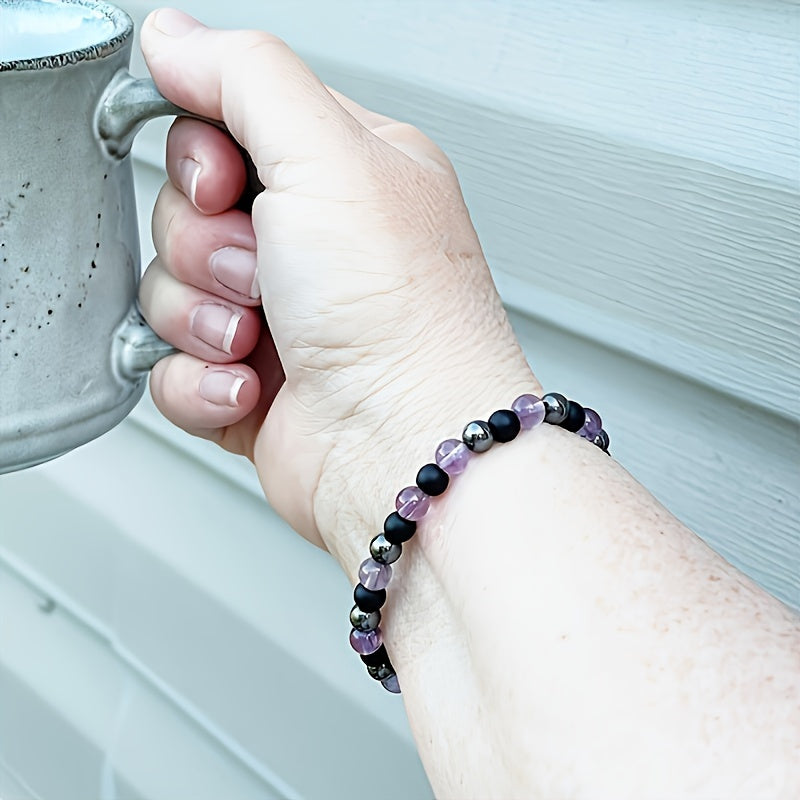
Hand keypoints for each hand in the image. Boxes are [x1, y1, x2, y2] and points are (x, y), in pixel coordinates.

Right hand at [139, 9, 535, 563]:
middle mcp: (313, 245)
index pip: (226, 128)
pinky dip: (204, 380)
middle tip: (262, 272)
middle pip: (187, 212)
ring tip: (264, 337)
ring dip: (206, 317)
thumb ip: (248, 77)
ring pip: (172, 291)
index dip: (202, 155)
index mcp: (343, 175)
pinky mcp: (252, 382)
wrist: (407, 444)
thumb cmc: (401, 315)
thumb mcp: (329, 156)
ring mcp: (281, 317)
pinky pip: (173, 365)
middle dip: (208, 246)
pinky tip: (256, 387)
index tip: (228, 185)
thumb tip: (178, 39)